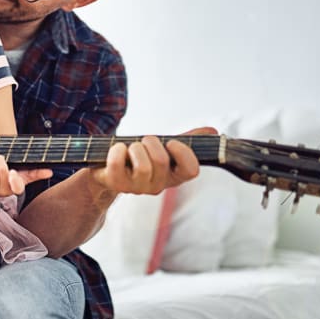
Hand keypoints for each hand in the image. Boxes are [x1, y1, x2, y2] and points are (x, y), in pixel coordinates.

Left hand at [0, 155, 53, 196]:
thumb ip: (37, 172)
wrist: (0, 178)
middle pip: (2, 173)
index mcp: (18, 187)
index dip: (14, 181)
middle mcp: (6, 192)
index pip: (17, 188)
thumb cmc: (15, 174)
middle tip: (0, 157)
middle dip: (0, 161)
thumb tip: (49, 172)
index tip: (13, 172)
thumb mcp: (26, 173)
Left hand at [90, 127, 217, 196]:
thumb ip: (187, 140)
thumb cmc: (139, 156)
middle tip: (143, 141)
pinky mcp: (115, 183)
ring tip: (129, 148)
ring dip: (134, 147)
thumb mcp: (164, 147)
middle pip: (162, 161)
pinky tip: (117, 149)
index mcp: (172, 176)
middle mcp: (156, 185)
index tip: (172, 142)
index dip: (184, 153)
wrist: (107, 169)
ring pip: (143, 165)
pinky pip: (118, 163)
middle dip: (151, 142)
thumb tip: (212, 131)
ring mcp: (135, 187)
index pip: (191, 171)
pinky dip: (117, 150)